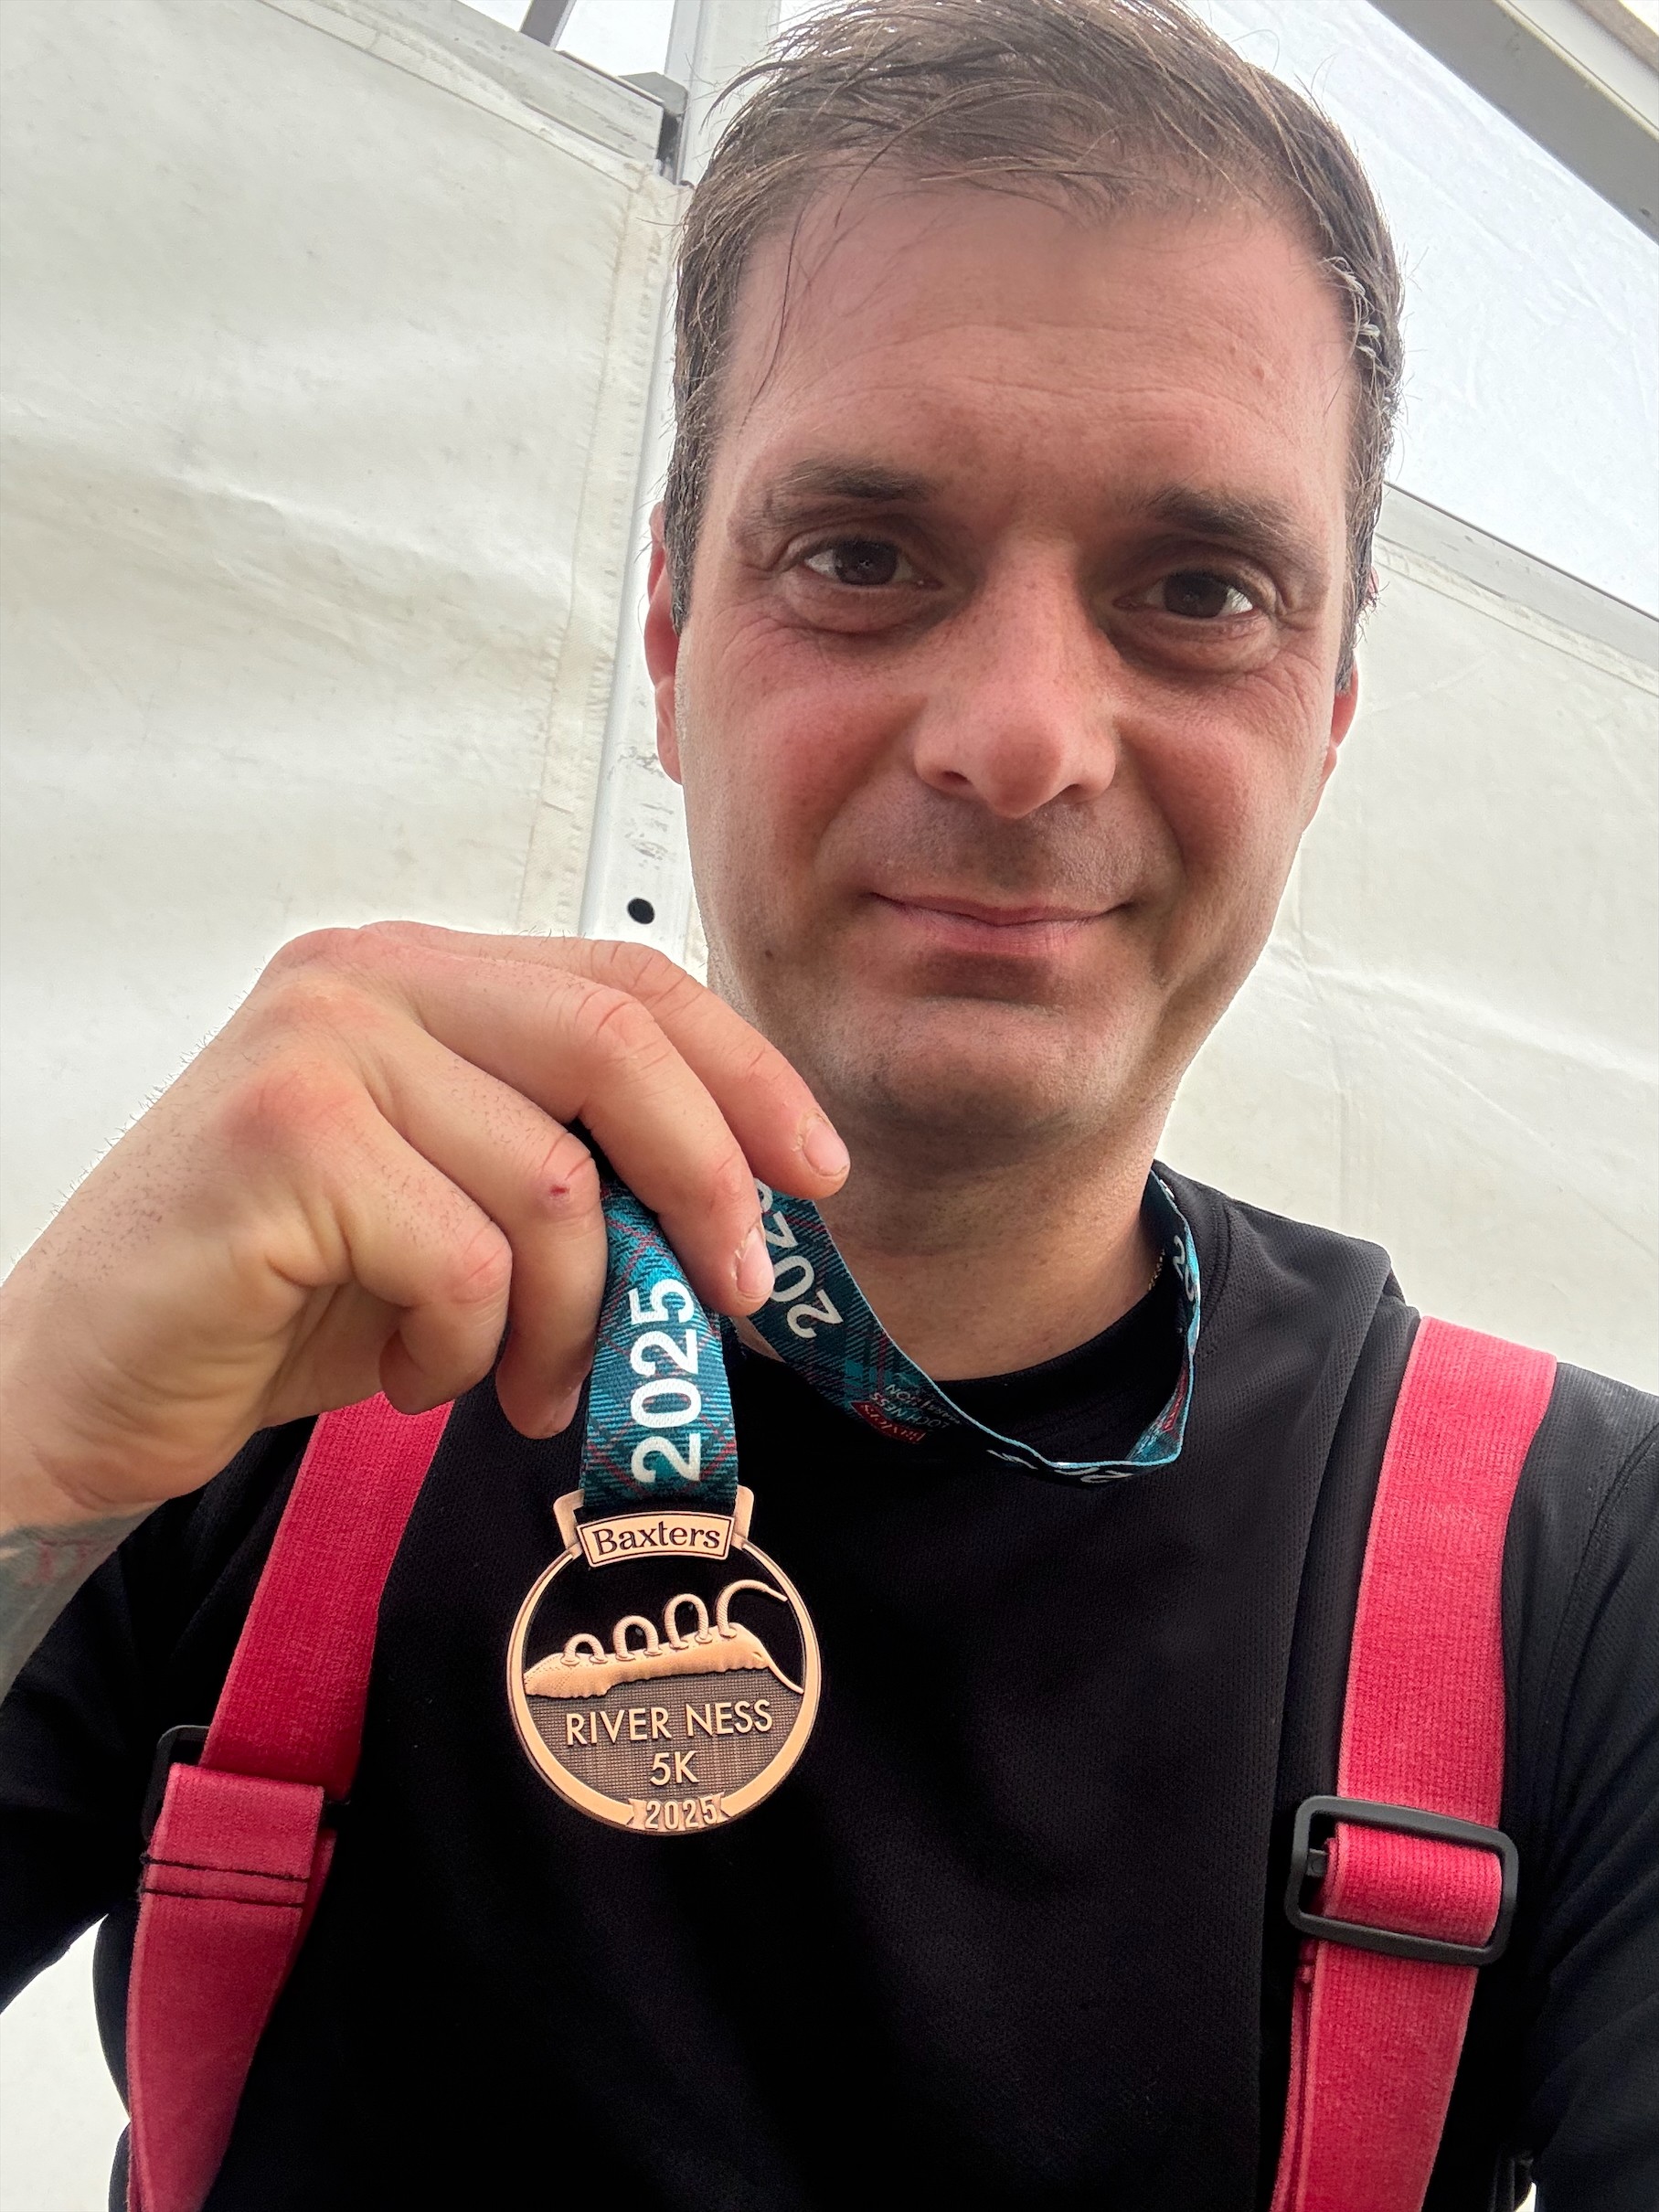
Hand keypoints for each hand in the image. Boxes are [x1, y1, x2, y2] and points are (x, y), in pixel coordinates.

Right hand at [0, 925, 848, 1529]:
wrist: (90, 1380)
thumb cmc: (281, 1299)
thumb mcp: (455, 1213)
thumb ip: (569, 1171)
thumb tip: (742, 1212)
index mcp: (423, 972)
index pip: (629, 982)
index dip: (743, 1073)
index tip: (814, 1173)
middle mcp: (367, 977)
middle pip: (616, 1045)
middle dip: (706, 1183)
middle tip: (735, 1297)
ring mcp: (317, 1046)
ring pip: (550, 1184)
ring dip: (569, 1320)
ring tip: (525, 1384)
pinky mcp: (280, 1139)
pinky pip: (463, 1262)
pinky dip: (467, 1351)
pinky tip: (416, 1378)